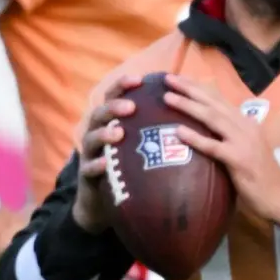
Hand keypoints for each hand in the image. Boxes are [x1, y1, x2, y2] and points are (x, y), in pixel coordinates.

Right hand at [73, 74, 146, 232]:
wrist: (106, 200)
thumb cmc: (132, 166)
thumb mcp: (144, 143)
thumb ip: (157, 126)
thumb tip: (192, 108)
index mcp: (112, 121)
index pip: (115, 97)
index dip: (123, 85)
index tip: (139, 79)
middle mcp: (98, 133)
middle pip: (100, 113)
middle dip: (113, 107)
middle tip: (130, 107)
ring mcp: (90, 154)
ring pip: (91, 139)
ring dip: (104, 134)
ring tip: (118, 132)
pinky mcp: (87, 175)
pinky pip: (89, 169)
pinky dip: (96, 166)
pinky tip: (105, 164)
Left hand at [165, 74, 279, 225]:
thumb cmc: (261, 175)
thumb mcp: (247, 148)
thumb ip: (229, 136)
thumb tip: (205, 129)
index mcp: (246, 122)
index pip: (219, 99)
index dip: (198, 87)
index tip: (178, 78)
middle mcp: (245, 126)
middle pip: (214, 103)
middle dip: (190, 89)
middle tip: (168, 79)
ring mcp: (243, 142)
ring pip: (212, 118)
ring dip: (189, 106)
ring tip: (168, 98)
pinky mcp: (239, 159)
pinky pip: (213, 146)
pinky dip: (195, 138)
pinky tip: (179, 131)